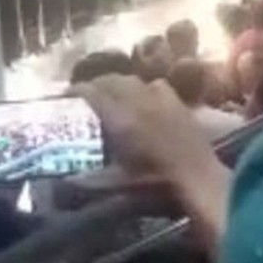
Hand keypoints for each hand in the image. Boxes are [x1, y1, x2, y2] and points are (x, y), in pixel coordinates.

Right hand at [77, 75, 218, 179]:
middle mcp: (139, 102)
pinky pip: (156, 85)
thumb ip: (87, 181)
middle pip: (112, 80)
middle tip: (84, 93)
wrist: (197, 175)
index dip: (76, 91)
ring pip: (133, 80)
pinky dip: (143, 87)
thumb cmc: (155, 181)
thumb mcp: (116, 183)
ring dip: (117, 83)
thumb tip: (65, 181)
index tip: (65, 94)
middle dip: (95, 83)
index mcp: (121, 119)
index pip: (93, 93)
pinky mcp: (178, 102)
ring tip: (109, 92)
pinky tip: (142, 97)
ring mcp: (162, 99)